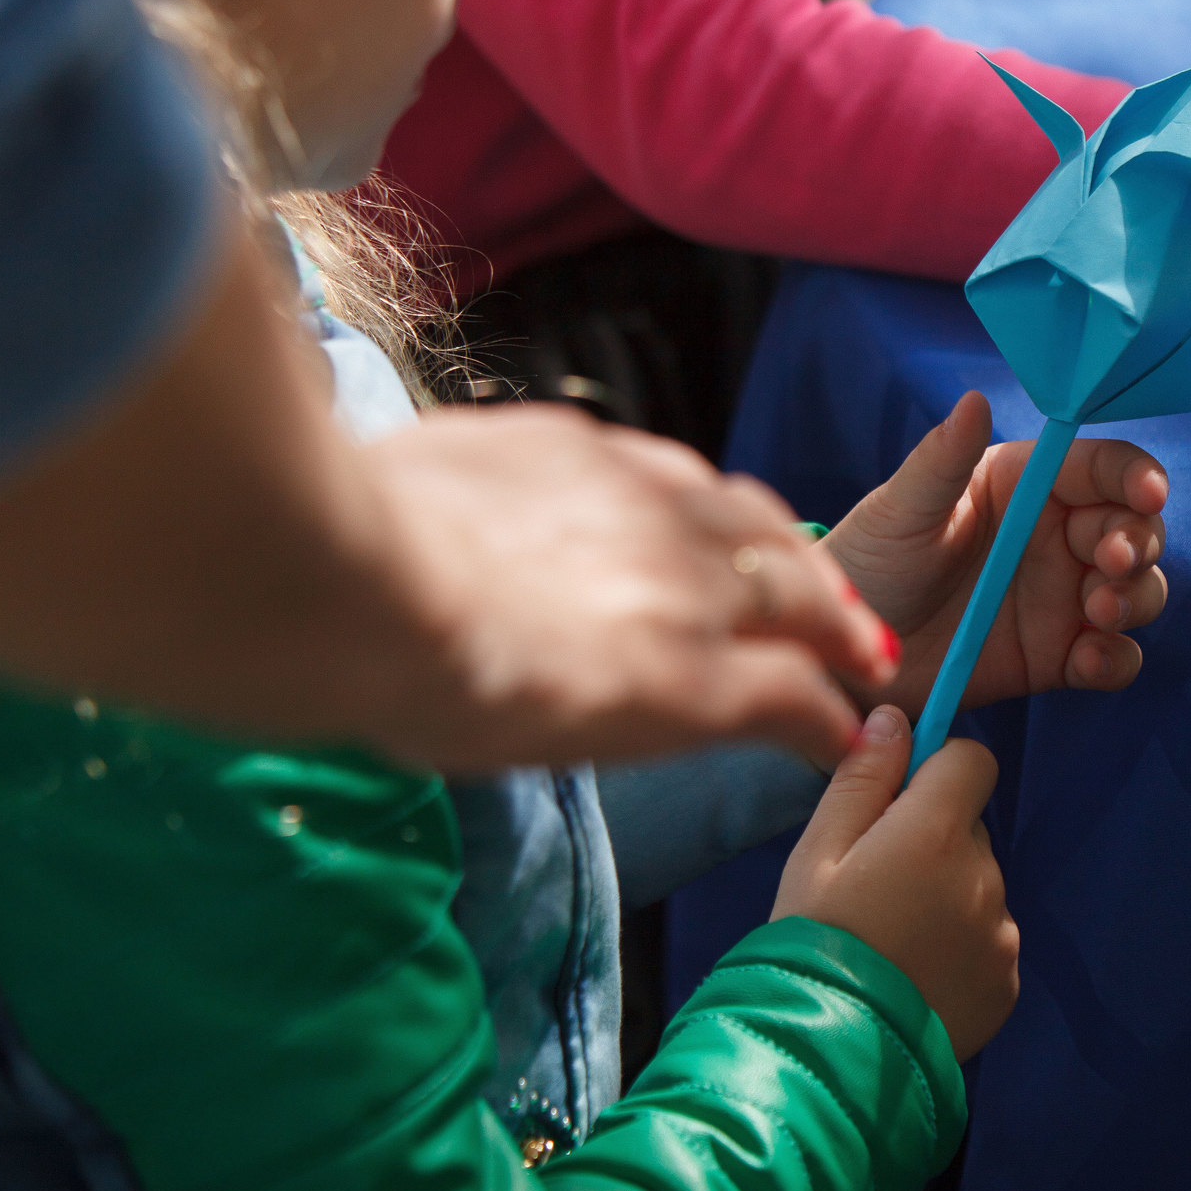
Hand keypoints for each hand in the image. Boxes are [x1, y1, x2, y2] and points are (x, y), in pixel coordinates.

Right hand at [0, 232, 891, 773]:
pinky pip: (796, 696)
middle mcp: (646, 502)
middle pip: (754, 525)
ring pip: (796, 598)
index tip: (721, 539)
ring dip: (832, 629)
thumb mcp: (386, 479)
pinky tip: (847, 738)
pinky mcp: (695, 678)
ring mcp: (681, 588)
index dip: (707, 517)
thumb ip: (416, 489)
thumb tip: (355, 492)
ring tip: (862, 661)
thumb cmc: (328, 535)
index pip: (667, 480)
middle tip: (829, 597)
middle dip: (796, 562)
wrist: (351, 583)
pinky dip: (829, 715)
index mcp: (569, 452)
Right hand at [771, 705, 1018, 1060]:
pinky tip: (912, 973)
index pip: (972, 759)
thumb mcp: (817, 852)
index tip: (895, 803)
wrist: (834, 1057)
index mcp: (938, 832)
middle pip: (969, 827)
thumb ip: (863, 778)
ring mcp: (1002, 934)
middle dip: (932, 839)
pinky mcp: (1007, 984)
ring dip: (946, 896)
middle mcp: (985, 876)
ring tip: (889, 939)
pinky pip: (986, 941)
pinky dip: (958, 947)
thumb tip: (896, 718)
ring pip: (978, 885)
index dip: (935, 770)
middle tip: (874, 885)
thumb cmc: (813, 943)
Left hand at [822, 391, 1164, 718]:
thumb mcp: (900, 510)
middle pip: (1133, 528)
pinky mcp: (1059, 655)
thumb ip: (942, 460)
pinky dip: (1115, 658)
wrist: (848, 653)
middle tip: (1111, 563)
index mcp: (1026, 485)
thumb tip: (974, 400)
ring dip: (1136, 597)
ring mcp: (1063, 598)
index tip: (1147, 493)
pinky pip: (1113, 657)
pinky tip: (1088, 660)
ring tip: (1100, 611)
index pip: (1101, 468)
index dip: (1135, 475)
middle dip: (1138, 542)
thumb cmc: (869, 561)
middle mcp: (1056, 536)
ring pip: (1138, 590)